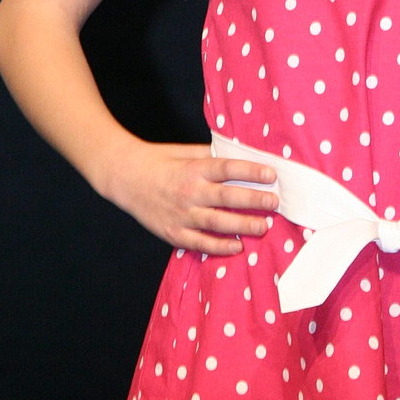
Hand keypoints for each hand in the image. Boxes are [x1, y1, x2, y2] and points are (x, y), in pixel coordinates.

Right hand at [105, 141, 278, 255]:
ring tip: (263, 226)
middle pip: (227, 197)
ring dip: (243, 225)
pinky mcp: (173, 232)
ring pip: (218, 222)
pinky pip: (200, 243)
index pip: (227, 168)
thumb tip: (242, 158)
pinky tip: (237, 246)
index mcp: (193, 169)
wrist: (125, 178)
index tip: (272, 174)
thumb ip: (212, 156)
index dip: (251, 171)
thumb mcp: (185, 152)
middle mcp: (189, 192)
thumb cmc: (159, 162)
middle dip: (254, 200)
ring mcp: (181, 214)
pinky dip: (220, 246)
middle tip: (274, 202)